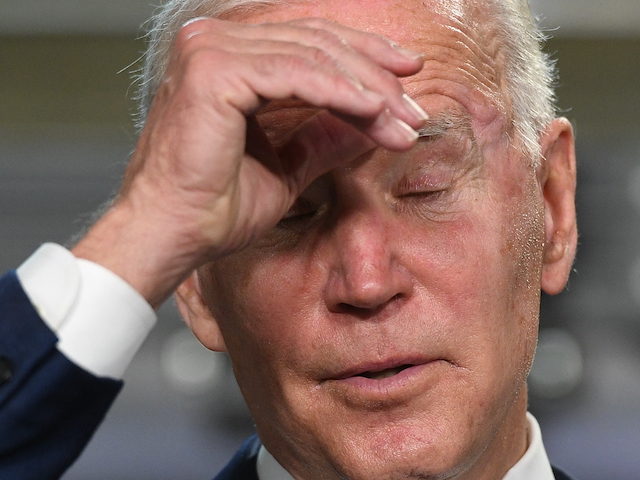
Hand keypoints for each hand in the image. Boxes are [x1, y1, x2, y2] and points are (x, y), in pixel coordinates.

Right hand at [73, 17, 426, 306]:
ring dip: (368, 92)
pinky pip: (298, 75)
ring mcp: (211, 50)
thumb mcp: (286, 168)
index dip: (363, 63)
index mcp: (227, 60)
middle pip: (317, 44)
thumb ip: (322, 138)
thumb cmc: (214, 208)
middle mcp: (214, 42)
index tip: (406, 86)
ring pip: (314, 58)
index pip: (308, 46)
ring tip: (405, 122)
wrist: (172, 235)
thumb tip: (369, 124)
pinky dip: (342, 94)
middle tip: (415, 109)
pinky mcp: (216, 69)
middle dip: (376, 76)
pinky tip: (375, 112)